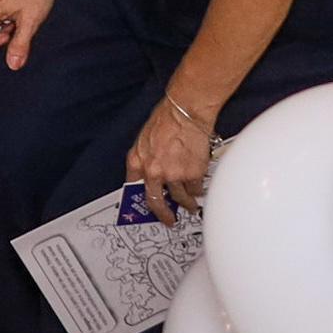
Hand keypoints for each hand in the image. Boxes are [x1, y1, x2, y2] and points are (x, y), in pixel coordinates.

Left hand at [126, 93, 215, 223]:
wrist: (186, 112)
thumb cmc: (167, 119)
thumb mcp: (145, 139)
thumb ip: (146, 159)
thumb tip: (150, 175)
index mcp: (137, 161)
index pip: (133, 189)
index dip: (138, 201)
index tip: (144, 208)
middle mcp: (153, 171)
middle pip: (155, 202)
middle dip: (163, 214)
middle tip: (168, 219)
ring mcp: (173, 175)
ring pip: (179, 198)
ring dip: (186, 203)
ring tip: (190, 205)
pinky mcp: (192, 175)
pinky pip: (195, 189)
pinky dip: (197, 190)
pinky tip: (198, 188)